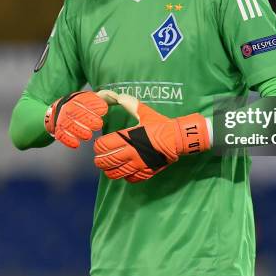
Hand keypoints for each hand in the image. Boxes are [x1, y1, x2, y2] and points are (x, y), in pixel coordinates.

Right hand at [45, 91, 107, 147]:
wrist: (56, 111)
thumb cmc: (78, 106)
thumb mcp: (88, 98)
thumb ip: (101, 97)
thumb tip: (114, 96)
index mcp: (77, 98)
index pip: (86, 100)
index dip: (95, 105)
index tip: (103, 110)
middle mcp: (68, 107)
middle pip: (78, 113)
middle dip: (88, 119)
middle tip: (97, 124)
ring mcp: (62, 118)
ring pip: (70, 124)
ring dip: (80, 131)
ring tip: (87, 135)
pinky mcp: (58, 128)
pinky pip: (62, 134)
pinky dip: (69, 140)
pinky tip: (76, 144)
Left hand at [93, 91, 210, 181]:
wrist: (178, 138)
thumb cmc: (161, 125)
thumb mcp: (145, 113)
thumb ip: (131, 105)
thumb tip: (119, 96)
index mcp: (128, 137)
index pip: (104, 145)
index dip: (98, 146)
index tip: (99, 145)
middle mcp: (131, 153)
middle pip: (106, 161)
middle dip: (99, 160)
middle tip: (99, 158)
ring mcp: (138, 164)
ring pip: (115, 173)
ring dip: (109, 170)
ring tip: (108, 166)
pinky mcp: (146, 172)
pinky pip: (130, 179)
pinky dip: (124, 176)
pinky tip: (125, 171)